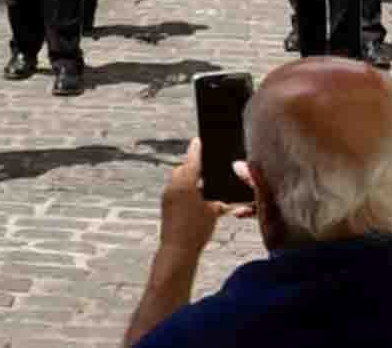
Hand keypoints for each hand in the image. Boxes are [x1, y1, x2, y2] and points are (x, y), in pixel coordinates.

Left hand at [159, 139, 239, 255]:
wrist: (177, 251)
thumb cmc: (196, 231)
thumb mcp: (212, 213)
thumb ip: (219, 202)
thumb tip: (226, 200)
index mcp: (186, 182)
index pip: (192, 160)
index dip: (196, 150)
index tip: (198, 140)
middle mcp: (174, 185)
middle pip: (183, 168)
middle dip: (192, 167)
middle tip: (204, 168)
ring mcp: (167, 194)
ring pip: (178, 178)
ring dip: (187, 178)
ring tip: (201, 185)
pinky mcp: (165, 204)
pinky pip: (174, 189)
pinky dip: (183, 189)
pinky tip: (193, 198)